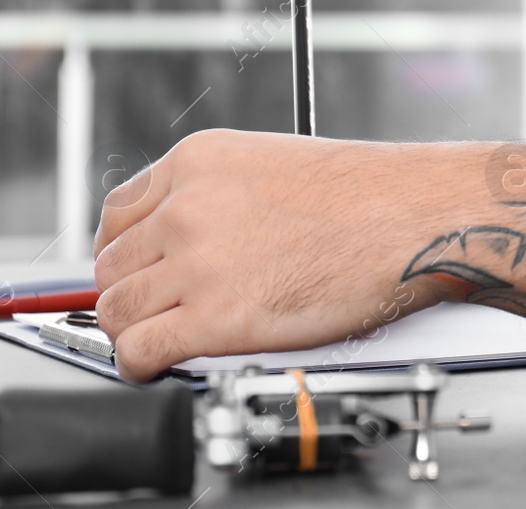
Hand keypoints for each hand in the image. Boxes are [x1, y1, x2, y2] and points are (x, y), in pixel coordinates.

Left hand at [92, 129, 461, 380]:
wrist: (414, 218)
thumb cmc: (371, 194)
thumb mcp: (274, 163)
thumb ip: (220, 194)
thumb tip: (191, 238)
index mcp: (199, 161)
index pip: (117, 213)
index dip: (124, 251)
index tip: (137, 270)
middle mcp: (187, 205)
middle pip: (111, 265)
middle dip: (130, 292)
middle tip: (155, 311)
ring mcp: (197, 261)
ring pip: (116, 310)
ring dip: (132, 331)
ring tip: (159, 341)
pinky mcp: (215, 316)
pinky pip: (139, 351)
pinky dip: (140, 365)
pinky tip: (159, 364)